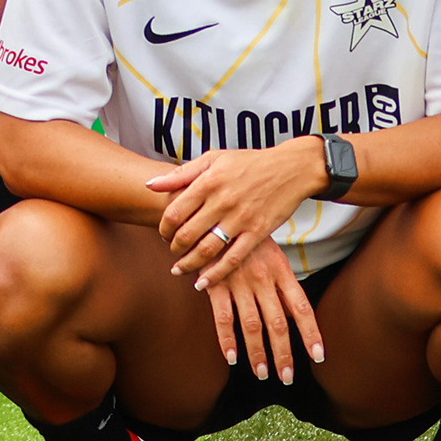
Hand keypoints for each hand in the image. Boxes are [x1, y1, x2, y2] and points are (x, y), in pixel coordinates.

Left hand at [147, 142, 322, 282]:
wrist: (290, 168)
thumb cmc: (250, 162)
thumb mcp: (214, 158)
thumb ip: (181, 173)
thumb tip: (150, 184)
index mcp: (209, 180)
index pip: (174, 212)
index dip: (163, 227)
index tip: (163, 232)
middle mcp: (222, 201)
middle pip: (187, 234)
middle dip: (173, 248)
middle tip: (172, 251)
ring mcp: (240, 218)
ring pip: (206, 250)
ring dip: (188, 264)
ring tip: (179, 269)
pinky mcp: (257, 232)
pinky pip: (232, 259)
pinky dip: (215, 274)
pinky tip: (202, 282)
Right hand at [198, 237, 323, 382]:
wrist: (214, 214)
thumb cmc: (247, 237)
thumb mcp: (272, 253)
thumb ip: (282, 285)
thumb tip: (293, 316)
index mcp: (281, 269)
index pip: (301, 306)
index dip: (310, 332)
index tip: (318, 355)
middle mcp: (262, 278)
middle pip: (277, 323)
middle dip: (283, 354)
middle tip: (286, 378)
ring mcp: (238, 282)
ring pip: (251, 326)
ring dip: (257, 353)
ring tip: (262, 374)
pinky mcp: (215, 285)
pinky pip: (223, 318)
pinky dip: (226, 340)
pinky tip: (231, 357)